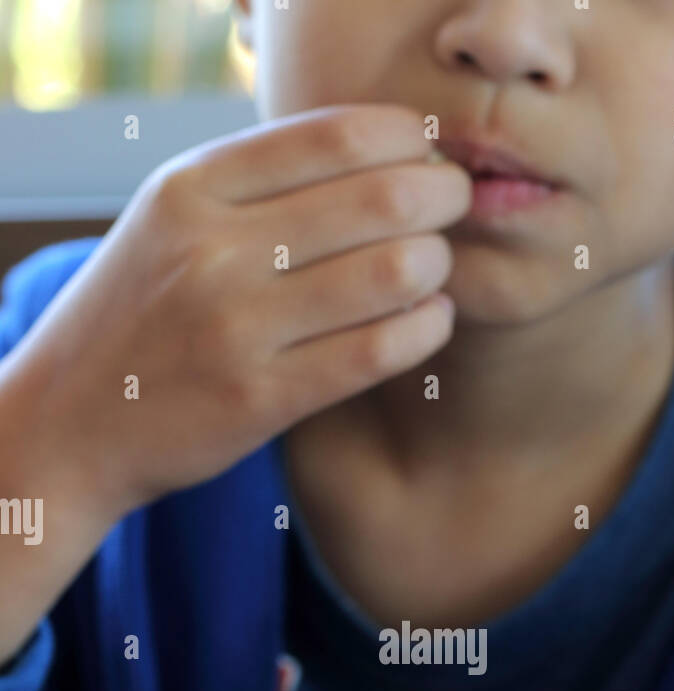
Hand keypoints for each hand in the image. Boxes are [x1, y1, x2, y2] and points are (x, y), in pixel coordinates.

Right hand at [8, 104, 471, 514]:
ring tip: (435, 271)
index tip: (427, 155)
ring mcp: (236, 327)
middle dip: (441, 197)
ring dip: (437, 266)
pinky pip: (378, 351)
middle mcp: (213, 248)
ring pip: (391, 273)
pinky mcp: (260, 399)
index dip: (408, 139)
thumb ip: (257, 183)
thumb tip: (382, 150)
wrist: (70, 422)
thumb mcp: (173, 220)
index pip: (337, 135)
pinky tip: (431, 322)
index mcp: (193, 186)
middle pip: (380, 198)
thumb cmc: (142, 313)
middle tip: (452, 210)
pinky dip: (426, 329)